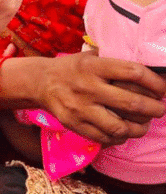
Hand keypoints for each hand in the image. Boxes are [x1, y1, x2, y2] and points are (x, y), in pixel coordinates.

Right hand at [36, 51, 165, 145]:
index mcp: (92, 66)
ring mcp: (80, 108)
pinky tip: (124, 130)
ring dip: (140, 127)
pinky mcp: (75, 125)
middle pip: (132, 102)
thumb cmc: (71, 68)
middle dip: (154, 109)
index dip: (155, 82)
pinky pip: (106, 137)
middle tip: (160, 109)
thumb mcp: (89, 56)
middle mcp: (87, 87)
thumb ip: (113, 60)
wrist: (40, 82)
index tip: (162, 88)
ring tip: (144, 123)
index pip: (133, 72)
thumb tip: (148, 68)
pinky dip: (121, 137)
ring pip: (121, 126)